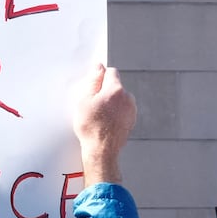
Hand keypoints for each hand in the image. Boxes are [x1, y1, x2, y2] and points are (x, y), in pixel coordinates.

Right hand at [72, 64, 135, 185]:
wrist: (102, 150)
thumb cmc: (91, 127)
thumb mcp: (84, 101)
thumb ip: (93, 81)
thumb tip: (98, 67)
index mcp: (116, 89)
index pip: (111, 72)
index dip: (100, 78)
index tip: (93, 87)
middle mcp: (127, 97)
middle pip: (115, 86)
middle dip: (104, 91)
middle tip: (92, 105)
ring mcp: (131, 109)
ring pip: (119, 99)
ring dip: (110, 103)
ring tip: (98, 116)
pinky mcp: (131, 120)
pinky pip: (122, 110)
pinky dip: (115, 113)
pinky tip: (105, 122)